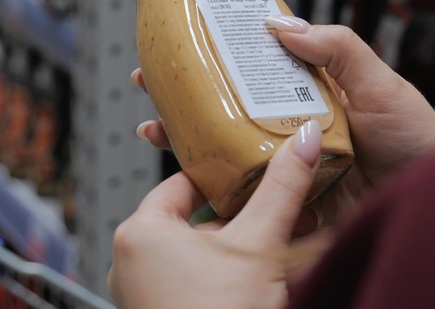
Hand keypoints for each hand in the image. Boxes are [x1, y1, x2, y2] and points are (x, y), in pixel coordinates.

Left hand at [108, 122, 324, 308]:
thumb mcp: (258, 245)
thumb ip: (282, 188)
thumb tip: (302, 141)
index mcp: (140, 232)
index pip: (183, 182)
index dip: (224, 175)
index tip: (253, 169)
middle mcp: (132, 262)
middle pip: (197, 220)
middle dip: (244, 216)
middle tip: (279, 207)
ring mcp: (144, 294)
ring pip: (200, 254)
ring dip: (241, 246)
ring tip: (280, 240)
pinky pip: (195, 282)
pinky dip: (226, 274)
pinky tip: (261, 278)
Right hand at [132, 17, 434, 224]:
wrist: (431, 202)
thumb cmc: (415, 140)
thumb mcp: (379, 83)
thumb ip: (337, 48)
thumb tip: (279, 21)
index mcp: (307, 98)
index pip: (251, 73)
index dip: (215, 59)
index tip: (179, 45)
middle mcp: (289, 132)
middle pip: (227, 113)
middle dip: (183, 101)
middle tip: (147, 86)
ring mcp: (284, 171)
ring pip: (224, 155)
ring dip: (184, 143)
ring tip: (153, 130)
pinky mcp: (285, 208)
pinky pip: (244, 199)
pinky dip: (211, 193)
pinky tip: (186, 181)